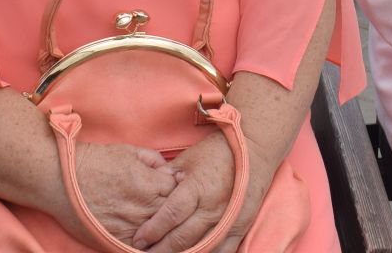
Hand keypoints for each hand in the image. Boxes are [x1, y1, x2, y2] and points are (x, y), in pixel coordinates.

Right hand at [69, 142, 181, 245]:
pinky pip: (140, 246)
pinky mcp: (116, 240)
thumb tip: (171, 171)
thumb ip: (154, 160)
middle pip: (171, 213)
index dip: (176, 187)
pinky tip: (144, 234)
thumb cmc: (94, 161)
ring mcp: (129, 226)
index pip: (178, 190)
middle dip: (172, 207)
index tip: (171, 187)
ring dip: (161, 226)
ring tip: (158, 221)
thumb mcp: (128, 150)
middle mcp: (141, 207)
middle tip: (167, 204)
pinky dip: (145, 242)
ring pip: (158, 231)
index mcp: (147, 183)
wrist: (61, 179)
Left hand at [135, 130, 253, 252]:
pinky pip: (221, 251)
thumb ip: (167, 177)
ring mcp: (228, 220)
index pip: (170, 215)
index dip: (152, 230)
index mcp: (197, 187)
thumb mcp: (188, 158)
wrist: (254, 149)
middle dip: (159, 250)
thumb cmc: (217, 152)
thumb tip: (147, 191)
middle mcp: (212, 207)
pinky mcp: (239, 228)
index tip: (137, 240)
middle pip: (182, 238)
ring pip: (200, 248)